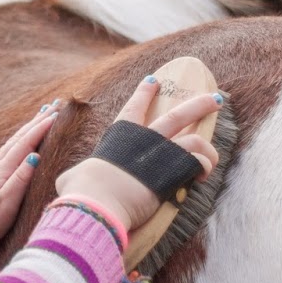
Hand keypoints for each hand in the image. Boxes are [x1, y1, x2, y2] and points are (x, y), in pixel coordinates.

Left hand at [0, 101, 59, 270]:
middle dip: (38, 120)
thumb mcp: (5, 205)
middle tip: (55, 104)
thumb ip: (20, 180)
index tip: (58, 113)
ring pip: (14, 142)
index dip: (42, 128)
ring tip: (42, 113)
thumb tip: (35, 156)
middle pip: (20, 137)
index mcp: (1, 172)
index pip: (26, 144)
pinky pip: (9, 150)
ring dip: (29, 127)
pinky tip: (23, 140)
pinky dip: (20, 139)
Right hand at [54, 78, 219, 232]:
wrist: (97, 202)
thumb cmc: (82, 193)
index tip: (155, 80)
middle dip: (198, 103)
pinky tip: (201, 176)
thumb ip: (75, 176)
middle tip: (214, 97)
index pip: (133, 108)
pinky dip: (204, 166)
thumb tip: (67, 183)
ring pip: (195, 138)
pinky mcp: (175, 170)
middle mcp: (144, 140)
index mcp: (119, 137)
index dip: (144, 93)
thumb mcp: (73, 179)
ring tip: (214, 153)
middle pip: (177, 115)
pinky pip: (199, 161)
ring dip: (209, 145)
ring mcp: (162, 153)